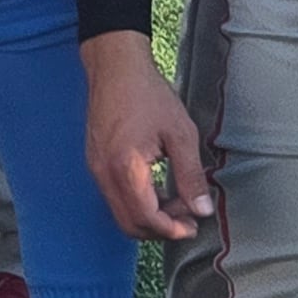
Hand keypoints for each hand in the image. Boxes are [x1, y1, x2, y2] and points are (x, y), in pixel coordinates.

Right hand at [82, 31, 214, 241]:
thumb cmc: (147, 95)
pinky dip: (138, 202)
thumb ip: (191, 176)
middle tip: (187, 217)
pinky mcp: (96, 162)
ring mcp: (96, 168)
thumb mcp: (180, 134)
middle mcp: (104, 173)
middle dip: (160, 228)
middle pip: (129, 223)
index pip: (145, 217)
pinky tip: (159, 186)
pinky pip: (115, 195)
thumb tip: (202, 209)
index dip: (171, 229)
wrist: (115, 68)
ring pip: (121, 212)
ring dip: (149, 216)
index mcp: (125, 167)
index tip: (192, 226)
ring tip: (177, 200)